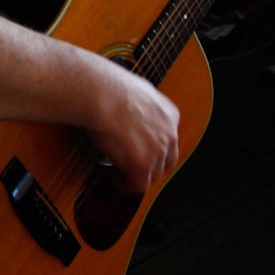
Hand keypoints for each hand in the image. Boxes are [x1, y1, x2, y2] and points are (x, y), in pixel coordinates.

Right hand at [83, 55, 180, 193]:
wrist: (103, 96)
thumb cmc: (110, 88)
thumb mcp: (137, 90)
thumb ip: (141, 104)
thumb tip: (128, 106)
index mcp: (170, 115)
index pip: (169, 138)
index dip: (155, 147)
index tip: (140, 149)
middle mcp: (170, 134)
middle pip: (167, 160)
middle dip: (151, 166)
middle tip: (132, 166)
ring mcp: (158, 152)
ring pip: (152, 174)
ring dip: (137, 176)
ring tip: (120, 174)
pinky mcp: (142, 166)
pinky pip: (138, 185)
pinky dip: (126, 185)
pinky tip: (115, 178)